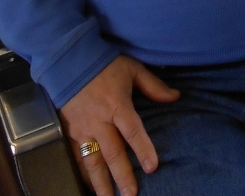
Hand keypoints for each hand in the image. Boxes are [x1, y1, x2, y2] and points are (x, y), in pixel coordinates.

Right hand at [61, 56, 180, 195]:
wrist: (68, 61)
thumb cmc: (104, 64)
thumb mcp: (132, 69)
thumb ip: (154, 86)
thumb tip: (176, 97)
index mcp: (117, 105)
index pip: (133, 132)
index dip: (143, 150)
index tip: (152, 167)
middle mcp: (99, 121)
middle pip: (113, 154)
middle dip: (123, 177)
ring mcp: (82, 129)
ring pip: (93, 162)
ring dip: (101, 184)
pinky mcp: (69, 133)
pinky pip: (77, 158)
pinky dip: (84, 175)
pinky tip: (91, 187)